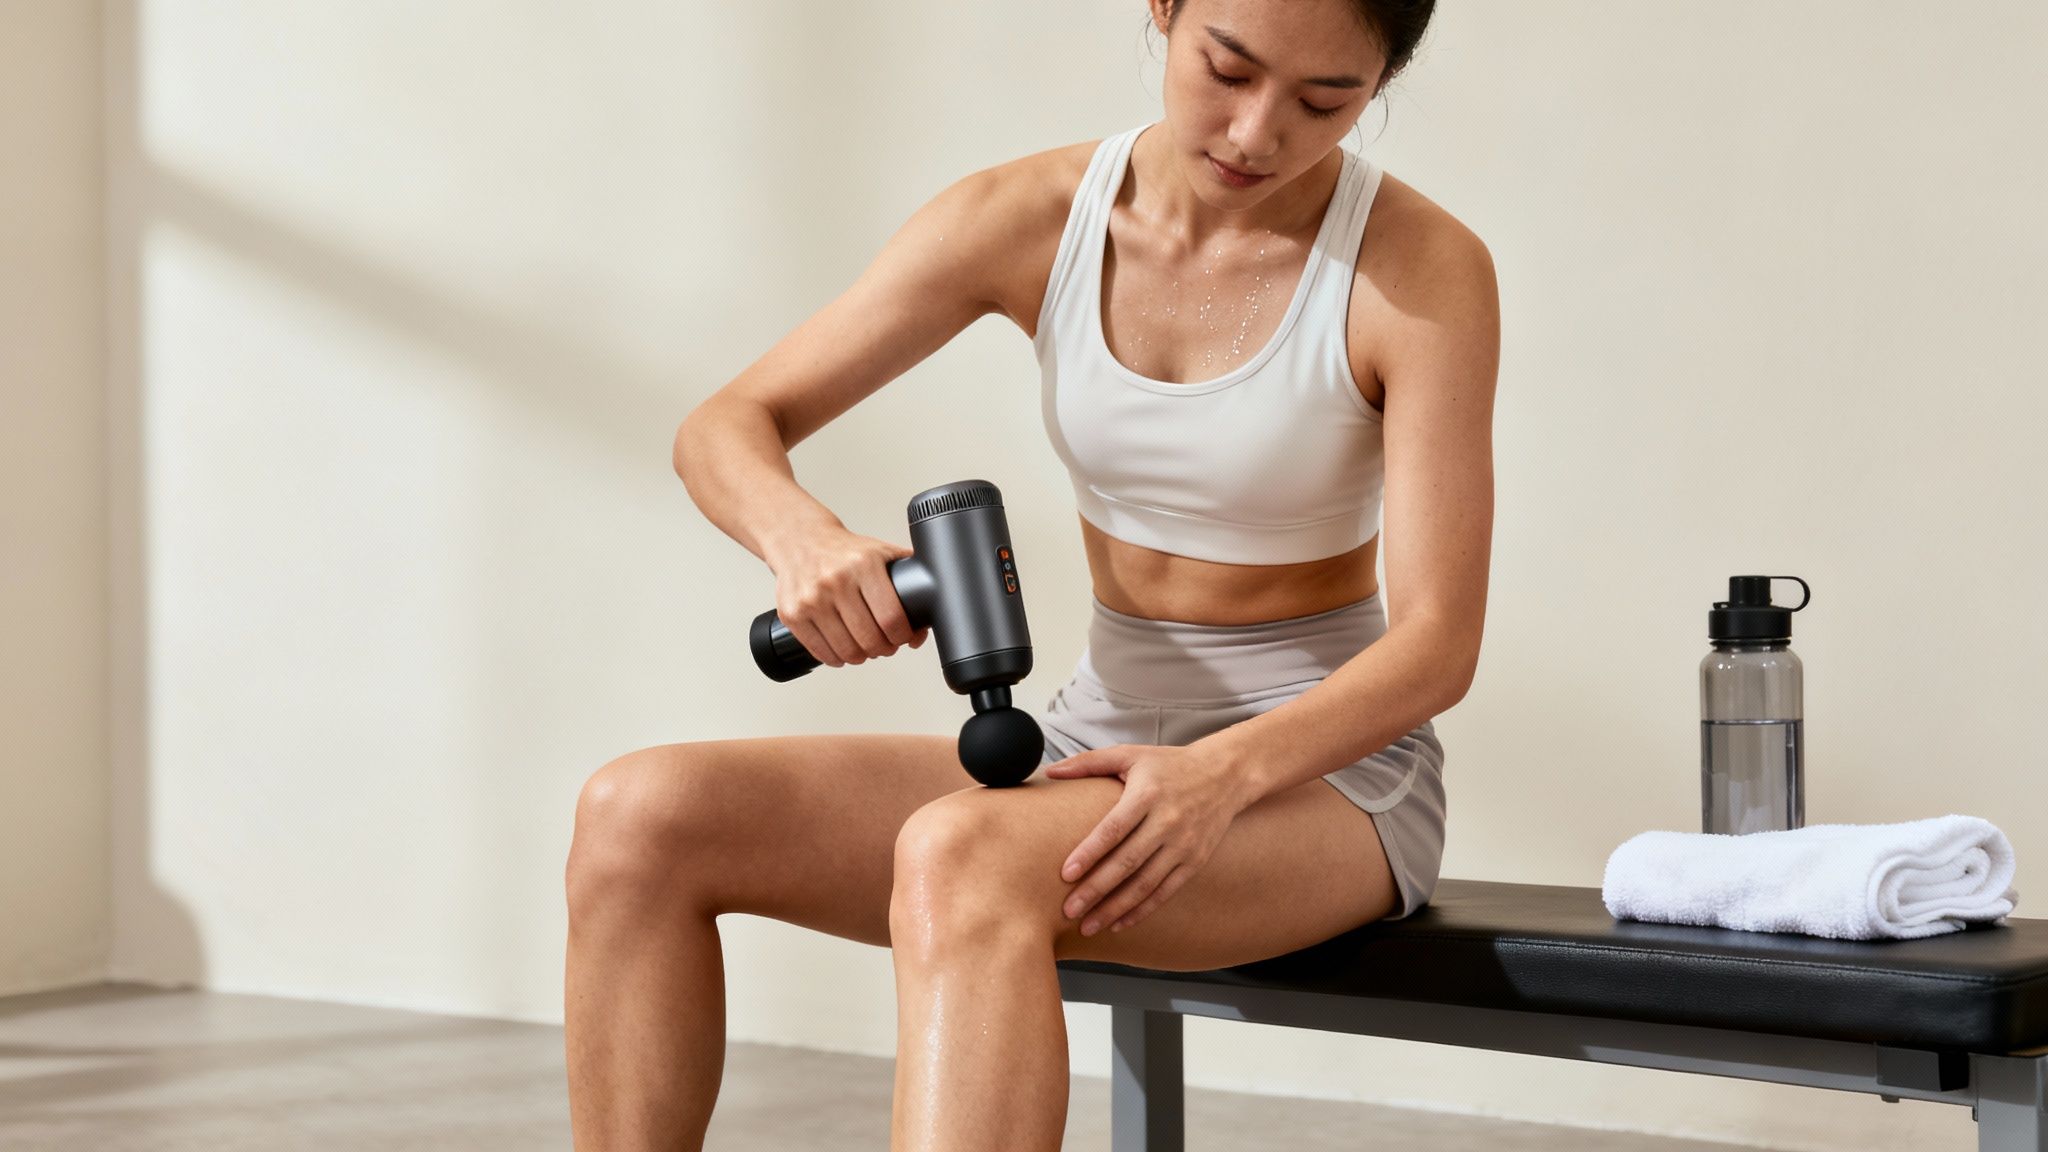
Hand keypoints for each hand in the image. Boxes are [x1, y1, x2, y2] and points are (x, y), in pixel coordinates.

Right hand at [767, 529, 927, 666]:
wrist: (799, 539)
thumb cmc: (843, 550)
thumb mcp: (880, 552)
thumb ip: (907, 577)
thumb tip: (926, 620)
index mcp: (863, 564)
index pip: (892, 618)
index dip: (903, 636)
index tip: (904, 637)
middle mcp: (836, 581)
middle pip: (870, 639)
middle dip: (884, 649)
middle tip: (886, 645)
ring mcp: (811, 599)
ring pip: (847, 650)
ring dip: (861, 656)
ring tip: (865, 647)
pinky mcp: (792, 614)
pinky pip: (821, 652)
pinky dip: (836, 657)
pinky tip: (843, 648)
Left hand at [1043, 743, 1250, 935]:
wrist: (1226, 774)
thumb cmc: (1169, 765)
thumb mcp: (1130, 755)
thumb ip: (1088, 763)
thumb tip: (1049, 770)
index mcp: (1147, 794)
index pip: (1114, 829)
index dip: (1089, 853)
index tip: (1066, 874)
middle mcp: (1168, 821)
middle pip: (1127, 862)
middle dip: (1096, 890)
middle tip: (1069, 910)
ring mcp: (1184, 845)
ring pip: (1145, 884)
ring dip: (1115, 908)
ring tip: (1088, 925)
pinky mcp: (1195, 861)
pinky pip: (1165, 891)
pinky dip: (1142, 910)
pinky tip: (1119, 923)